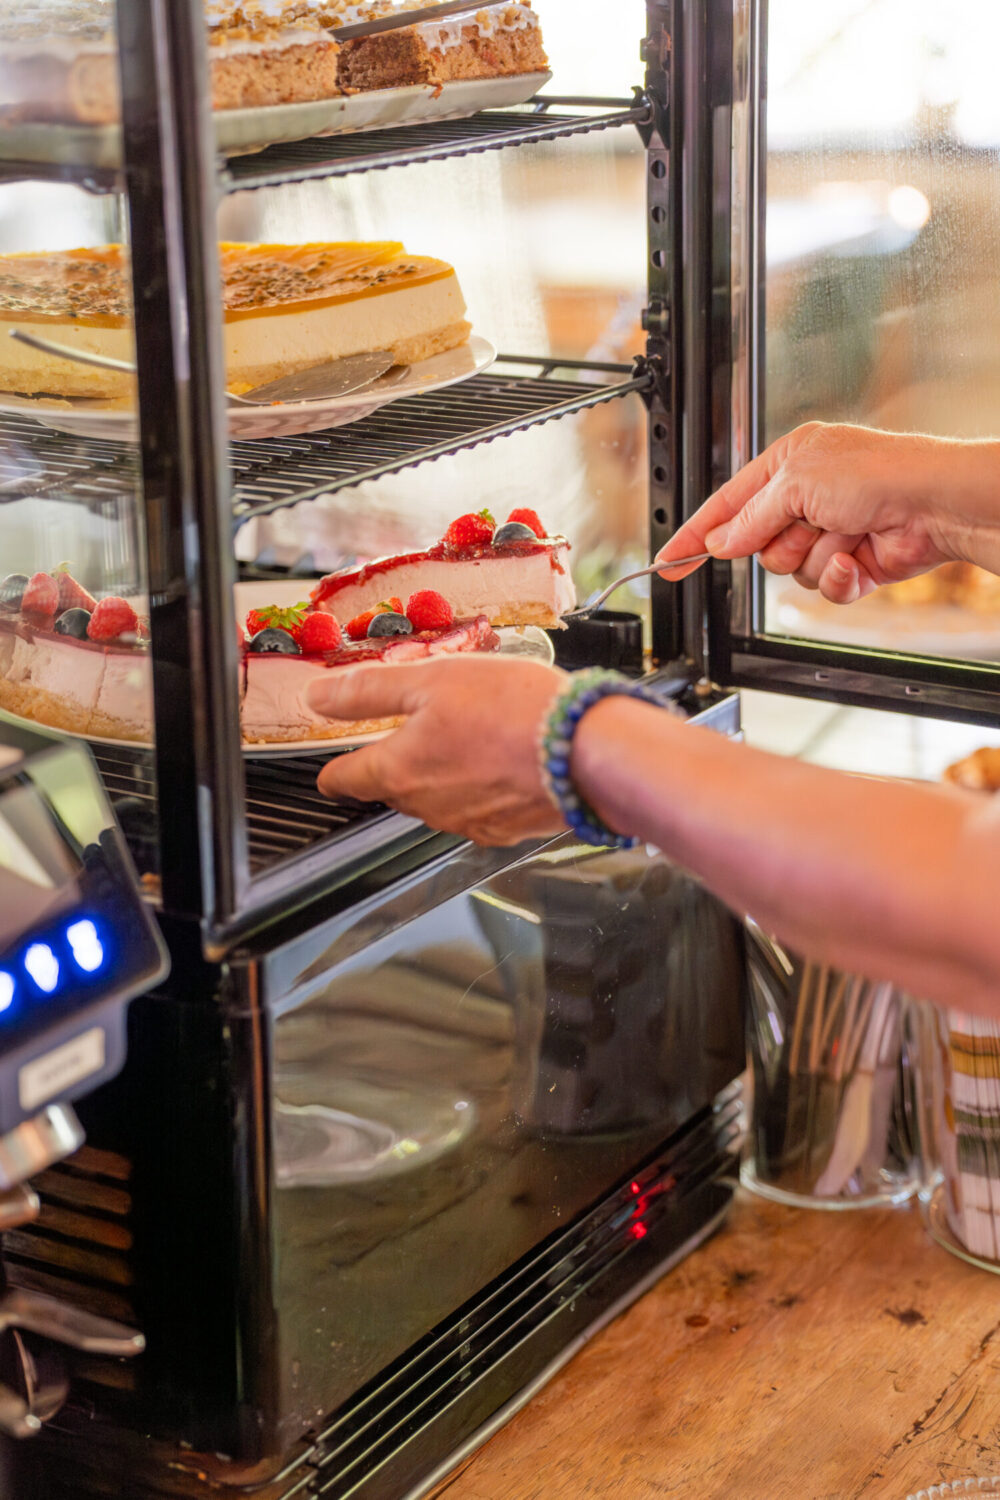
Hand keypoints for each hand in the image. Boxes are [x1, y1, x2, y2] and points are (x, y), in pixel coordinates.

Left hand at [307, 656, 569, 846]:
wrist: (583, 751)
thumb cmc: (512, 710)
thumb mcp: (431, 679)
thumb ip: (369, 691)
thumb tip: (318, 697)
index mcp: (398, 769)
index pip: (345, 780)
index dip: (333, 771)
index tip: (331, 769)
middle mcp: (426, 806)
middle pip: (391, 789)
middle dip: (395, 764)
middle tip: (413, 731)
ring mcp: (466, 823)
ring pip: (434, 801)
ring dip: (441, 774)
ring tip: (467, 737)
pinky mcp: (504, 830)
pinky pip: (476, 810)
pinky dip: (479, 789)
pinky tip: (500, 761)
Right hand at [655, 422, 978, 604]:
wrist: (934, 504)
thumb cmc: (877, 472)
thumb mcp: (795, 484)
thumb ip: (750, 518)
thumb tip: (722, 543)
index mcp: (789, 464)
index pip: (727, 504)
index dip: (695, 535)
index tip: (669, 562)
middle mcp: (807, 497)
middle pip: (758, 544)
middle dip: (779, 542)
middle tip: (803, 526)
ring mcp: (829, 532)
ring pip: (788, 570)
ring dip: (813, 557)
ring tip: (844, 534)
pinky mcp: (851, 563)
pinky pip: (821, 587)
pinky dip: (838, 577)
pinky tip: (857, 557)